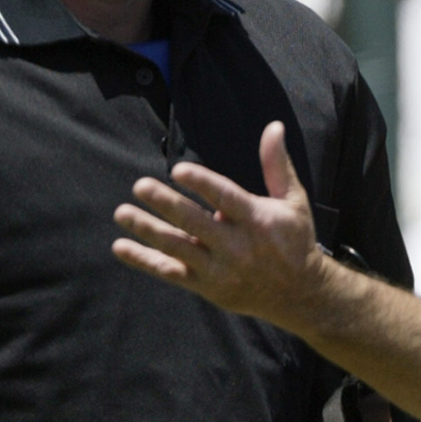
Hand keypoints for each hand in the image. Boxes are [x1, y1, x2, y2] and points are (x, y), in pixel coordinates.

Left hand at [113, 121, 320, 328]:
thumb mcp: (293, 202)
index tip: (178, 170)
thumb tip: (273, 126)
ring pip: (177, 247)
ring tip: (122, 213)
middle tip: (140, 186)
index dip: (201, 183)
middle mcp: (237, 246)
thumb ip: (277, 165)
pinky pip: (171, 273)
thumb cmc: (294, 241)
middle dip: (165, 204)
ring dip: (147, 229)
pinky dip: (145, 260)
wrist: (299, 295)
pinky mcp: (208, 287)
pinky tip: (121, 247)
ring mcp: (220, 269)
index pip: (225, 198)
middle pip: (194, 222)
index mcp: (257, 220)